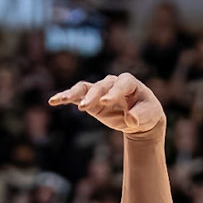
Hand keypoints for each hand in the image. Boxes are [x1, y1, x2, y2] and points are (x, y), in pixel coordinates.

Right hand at [49, 73, 165, 138]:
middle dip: (92, 96)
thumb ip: (140, 116)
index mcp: (129, 82)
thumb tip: (131, 120)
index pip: (120, 84)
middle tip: (84, 106)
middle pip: (100, 86)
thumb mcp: (149, 115)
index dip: (113, 92)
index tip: (105, 102)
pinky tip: (53, 101)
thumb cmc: (146, 112)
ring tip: (61, 99)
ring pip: (85, 88)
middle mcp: (112, 83)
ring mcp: (100, 90)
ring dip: (73, 93)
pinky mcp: (91, 100)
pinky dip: (65, 97)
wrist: (140, 118)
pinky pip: (76, 96)